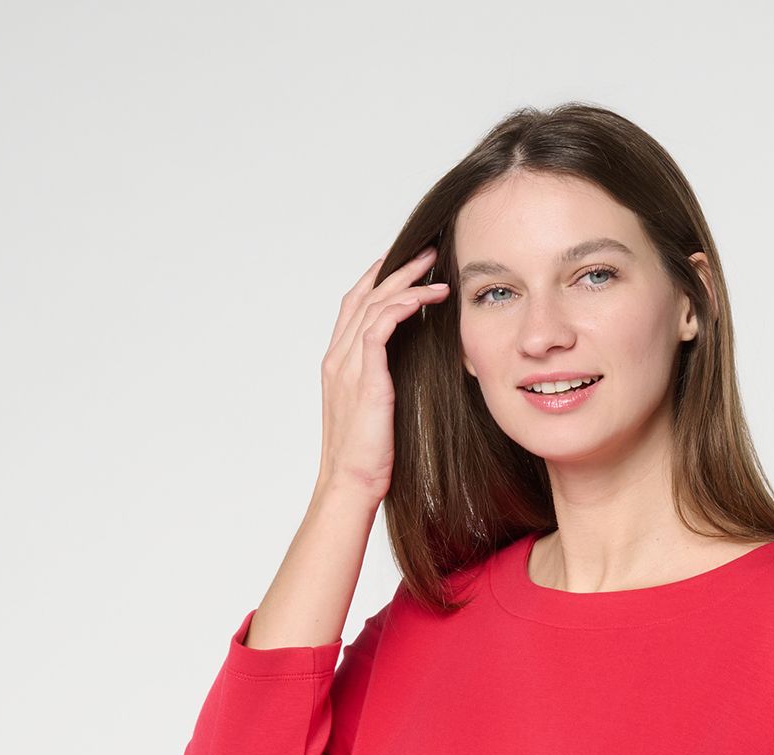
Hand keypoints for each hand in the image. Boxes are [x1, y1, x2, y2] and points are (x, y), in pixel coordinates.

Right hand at [317, 244, 451, 503]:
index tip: (401, 263)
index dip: (376, 280)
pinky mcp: (364, 378)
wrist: (350, 483)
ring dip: (406, 282)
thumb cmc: (367, 458)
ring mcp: (347, 366)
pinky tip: (426, 299)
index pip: (354, 306)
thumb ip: (384, 383)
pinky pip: (380, 327)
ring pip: (373, 305)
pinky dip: (403, 307)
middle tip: (426, 252)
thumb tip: (411, 370)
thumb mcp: (377, 411)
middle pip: (363, 295)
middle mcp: (337, 358)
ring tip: (436, 271)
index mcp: (337, 363)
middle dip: (395, 269)